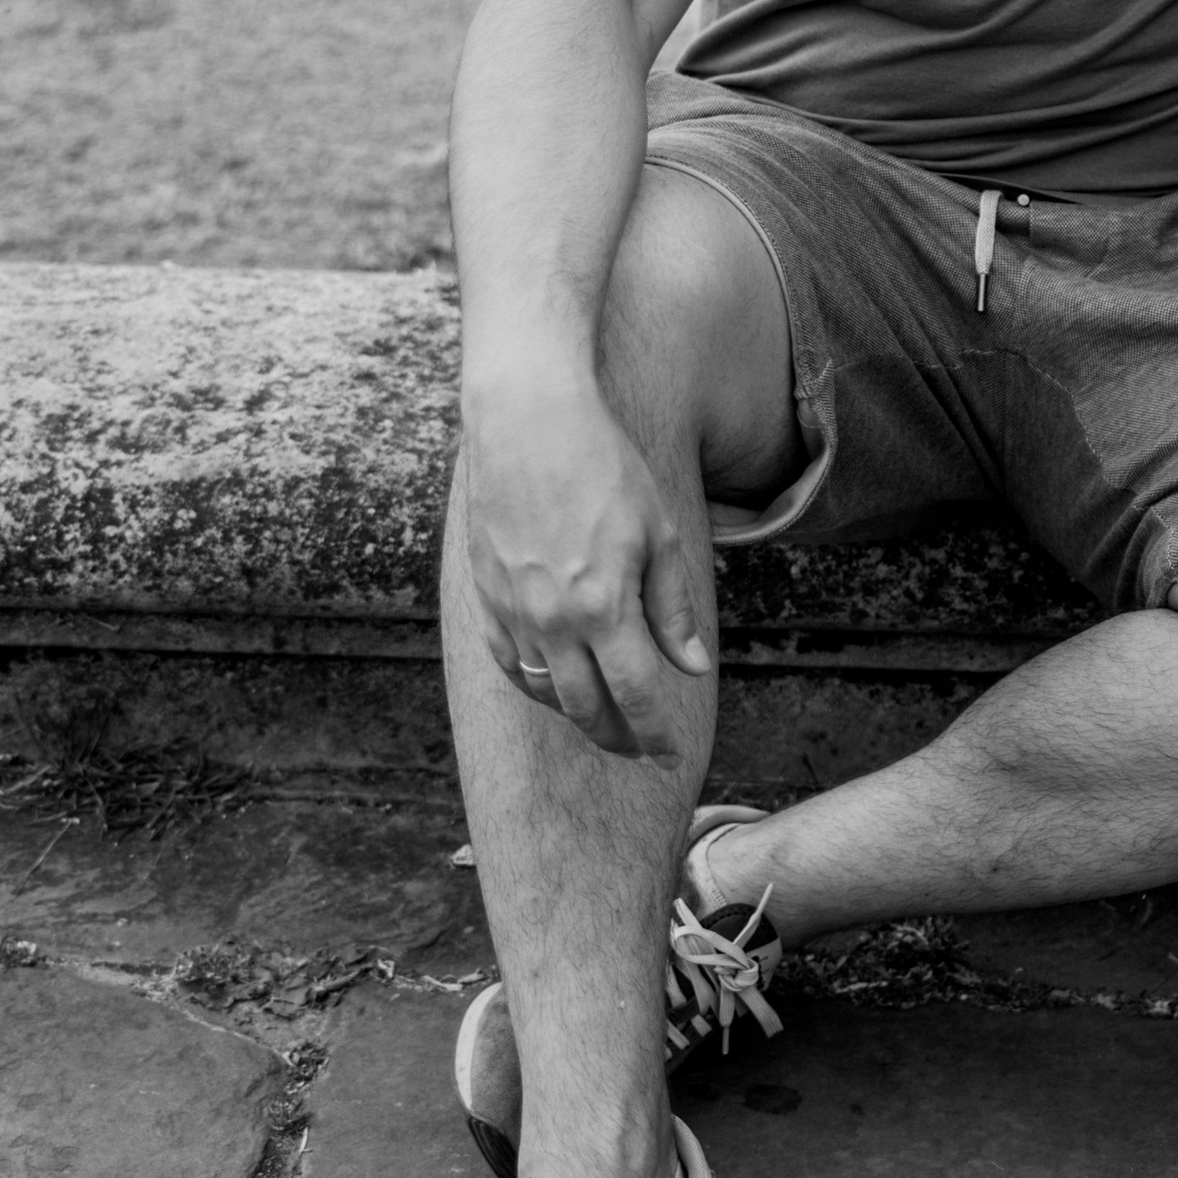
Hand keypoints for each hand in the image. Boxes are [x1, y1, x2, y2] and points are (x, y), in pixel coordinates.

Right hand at [461, 384, 712, 758]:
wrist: (526, 421)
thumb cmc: (603, 467)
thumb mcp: (658, 532)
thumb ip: (672, 608)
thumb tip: (692, 667)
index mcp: (603, 607)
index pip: (637, 696)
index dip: (657, 735)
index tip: (671, 756)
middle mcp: (553, 621)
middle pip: (587, 708)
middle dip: (618, 737)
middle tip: (639, 749)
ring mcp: (513, 612)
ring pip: (544, 691)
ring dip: (576, 715)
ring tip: (601, 720)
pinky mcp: (485, 597)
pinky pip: (509, 663)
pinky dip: (534, 685)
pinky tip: (552, 684)